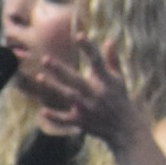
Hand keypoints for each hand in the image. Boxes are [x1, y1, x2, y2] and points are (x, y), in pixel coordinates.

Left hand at [16, 38, 147, 149]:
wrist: (126, 129)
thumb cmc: (121, 100)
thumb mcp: (119, 79)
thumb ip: (112, 59)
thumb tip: (109, 40)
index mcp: (107, 82)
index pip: (97, 62)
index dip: (89, 48)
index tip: (80, 35)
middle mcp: (97, 94)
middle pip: (76, 80)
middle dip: (61, 70)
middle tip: (45, 59)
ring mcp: (89, 108)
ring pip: (69, 96)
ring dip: (54, 87)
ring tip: (39, 77)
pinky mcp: (83, 122)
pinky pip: (67, 120)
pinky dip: (55, 117)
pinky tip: (42, 112)